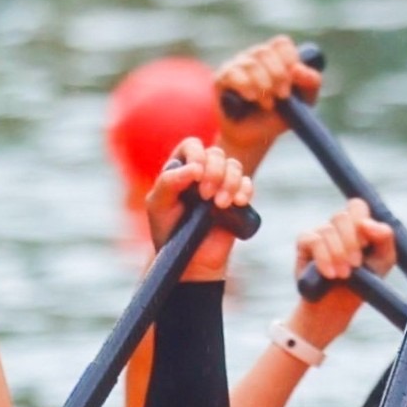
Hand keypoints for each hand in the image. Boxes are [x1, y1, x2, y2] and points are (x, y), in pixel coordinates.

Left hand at [145, 139, 253, 280]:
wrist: (191, 261)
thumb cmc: (170, 232)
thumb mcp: (158, 205)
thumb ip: (168, 182)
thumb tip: (195, 169)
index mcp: (180, 169)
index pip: (192, 145)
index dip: (197, 154)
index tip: (196, 175)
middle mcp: (202, 173)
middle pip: (216, 153)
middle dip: (214, 172)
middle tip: (206, 196)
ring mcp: (221, 185)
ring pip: (234, 166)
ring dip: (230, 182)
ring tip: (220, 205)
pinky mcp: (236, 200)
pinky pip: (247, 184)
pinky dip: (245, 189)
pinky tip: (238, 203)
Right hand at [210, 35, 318, 173]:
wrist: (256, 138)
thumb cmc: (279, 116)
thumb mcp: (303, 101)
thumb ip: (310, 82)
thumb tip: (299, 69)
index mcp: (275, 57)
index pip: (281, 44)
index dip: (289, 59)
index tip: (292, 81)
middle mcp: (254, 57)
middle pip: (265, 52)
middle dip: (278, 75)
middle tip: (283, 95)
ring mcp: (236, 66)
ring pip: (250, 63)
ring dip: (263, 84)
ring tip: (268, 104)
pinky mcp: (221, 79)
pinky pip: (233, 73)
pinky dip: (245, 85)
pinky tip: (252, 97)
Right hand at [291, 199, 396, 337]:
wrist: (337, 308)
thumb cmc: (363, 283)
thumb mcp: (384, 261)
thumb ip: (385, 238)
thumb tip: (367, 223)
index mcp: (357, 225)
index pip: (357, 206)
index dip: (361, 221)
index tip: (366, 244)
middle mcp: (337, 226)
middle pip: (342, 216)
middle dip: (351, 242)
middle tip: (355, 264)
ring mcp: (319, 233)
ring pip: (328, 230)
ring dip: (338, 254)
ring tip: (343, 276)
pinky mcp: (304, 244)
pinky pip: (313, 240)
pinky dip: (324, 257)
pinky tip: (329, 274)